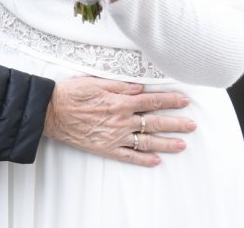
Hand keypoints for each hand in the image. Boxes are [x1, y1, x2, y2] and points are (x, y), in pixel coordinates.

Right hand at [42, 76, 193, 167]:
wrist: (50, 112)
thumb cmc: (71, 93)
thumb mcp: (95, 81)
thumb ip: (120, 86)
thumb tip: (140, 87)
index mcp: (120, 101)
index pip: (152, 101)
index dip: (170, 101)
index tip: (185, 101)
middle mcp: (121, 120)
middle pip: (155, 122)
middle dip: (176, 123)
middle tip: (192, 125)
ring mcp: (115, 136)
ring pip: (147, 141)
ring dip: (166, 143)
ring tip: (182, 144)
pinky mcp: (106, 148)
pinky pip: (129, 156)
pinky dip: (143, 159)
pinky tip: (156, 161)